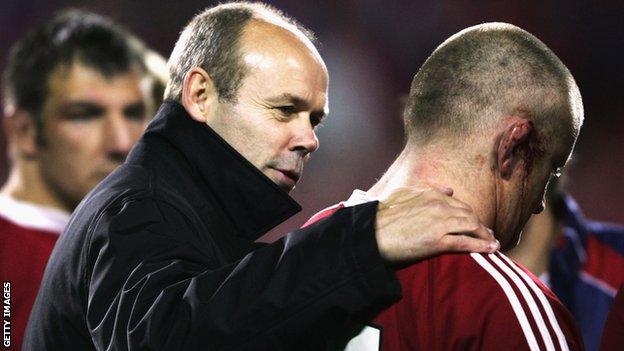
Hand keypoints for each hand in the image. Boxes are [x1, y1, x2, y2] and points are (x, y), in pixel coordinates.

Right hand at [375, 186, 498, 262]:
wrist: (372, 234)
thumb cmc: (383, 215)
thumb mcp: (403, 193)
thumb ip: (426, 188)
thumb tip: (448, 190)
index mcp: (431, 194)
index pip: (459, 204)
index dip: (469, 214)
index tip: (474, 222)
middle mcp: (439, 206)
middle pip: (469, 214)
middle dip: (481, 225)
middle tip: (488, 234)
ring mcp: (440, 224)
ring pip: (472, 227)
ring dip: (485, 235)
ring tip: (492, 242)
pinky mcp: (438, 242)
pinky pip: (466, 243)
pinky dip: (482, 246)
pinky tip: (491, 249)